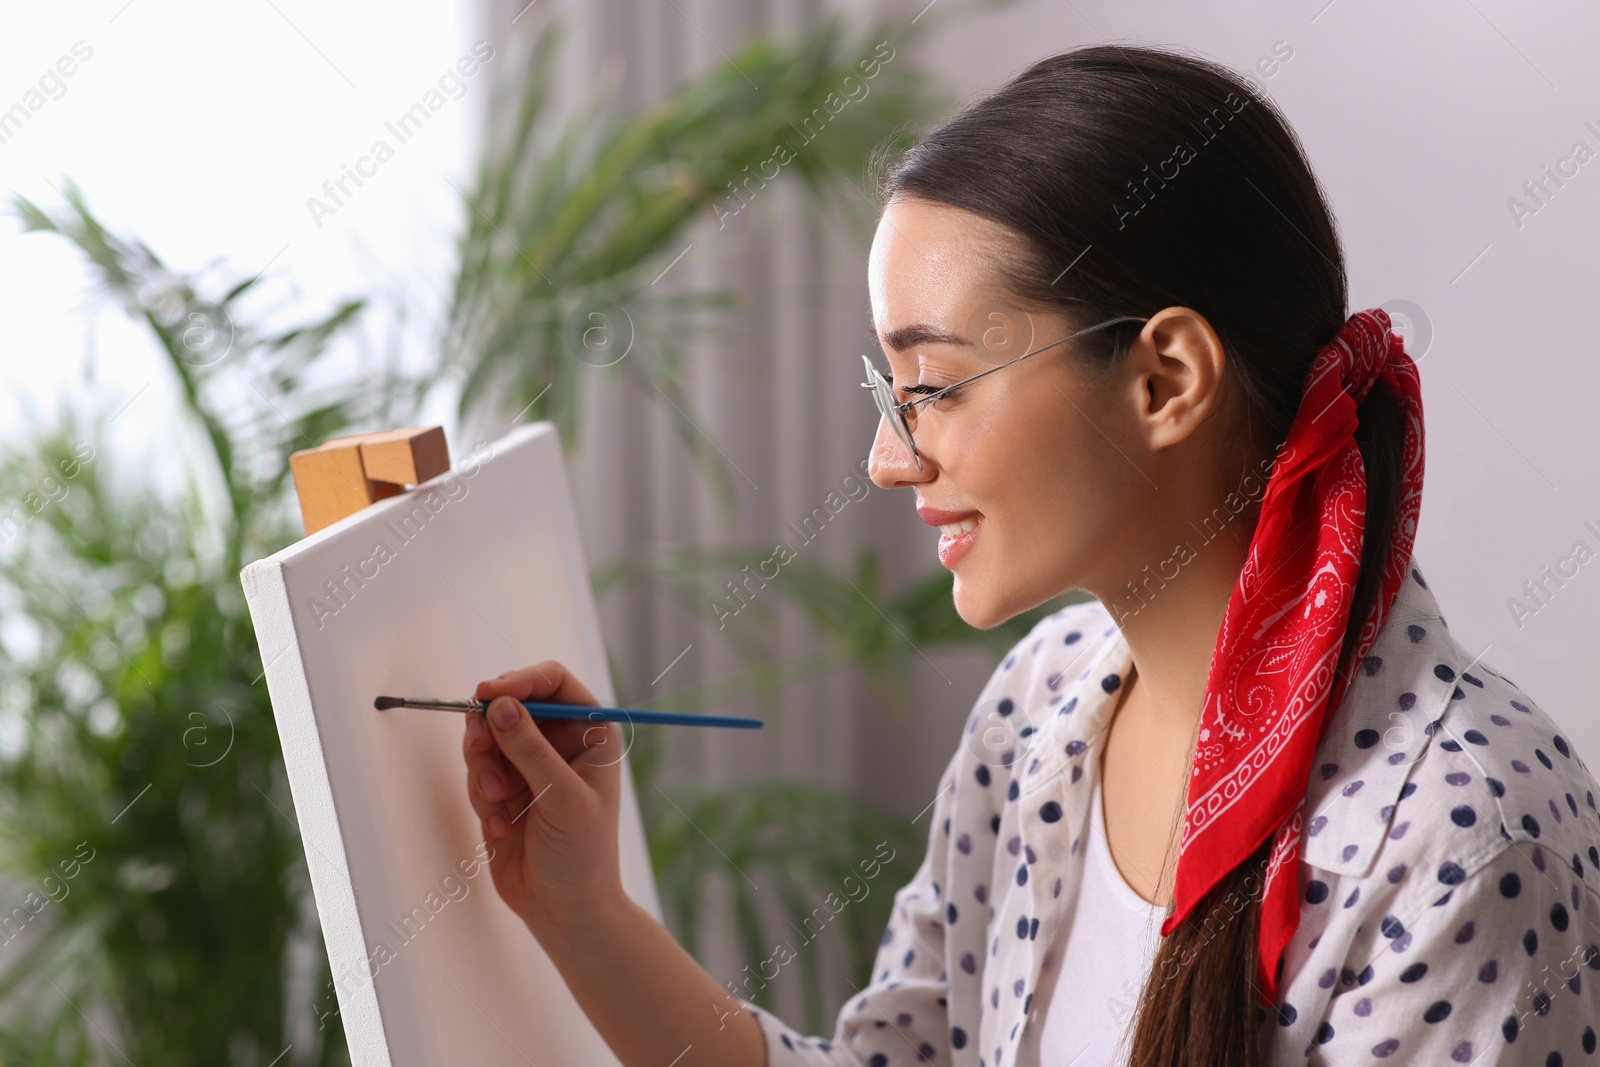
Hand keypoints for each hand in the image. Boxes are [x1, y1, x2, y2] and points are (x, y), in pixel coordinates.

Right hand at [462, 660, 623, 936]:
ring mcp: (529, 766)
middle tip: (478, 745)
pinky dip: (481, 796)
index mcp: (591, 734)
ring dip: (484, 768)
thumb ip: (529, 750)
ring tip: (497, 802)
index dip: (521, 680)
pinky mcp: (503, 790)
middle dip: (491, 727)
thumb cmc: (582, 855)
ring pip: (488, 737)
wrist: (564, 910)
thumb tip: (500, 705)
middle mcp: (560, 743)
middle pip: (512, 704)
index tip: (489, 692)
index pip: (555, 683)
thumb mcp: (561, 798)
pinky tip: (501, 827)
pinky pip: (477, 771)